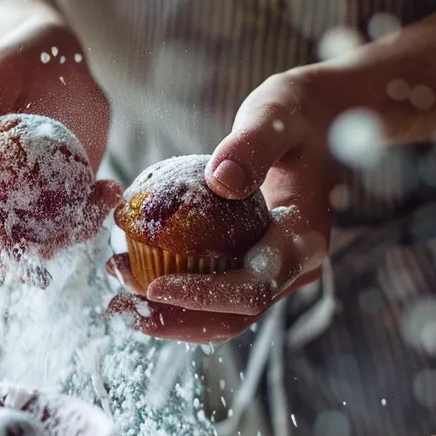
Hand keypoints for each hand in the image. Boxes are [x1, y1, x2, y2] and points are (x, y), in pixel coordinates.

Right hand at [0, 18, 121, 274]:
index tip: (12, 248)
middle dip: (33, 254)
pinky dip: (94, 214)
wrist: (57, 57)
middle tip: (67, 241)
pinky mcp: (62, 196)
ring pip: (44, 239)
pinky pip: (74, 220)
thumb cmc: (17, 59)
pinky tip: (111, 188)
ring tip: (103, 195)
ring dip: (74, 232)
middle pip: (3, 241)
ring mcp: (28, 199)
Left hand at [106, 71, 331, 341]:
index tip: (153, 287)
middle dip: (175, 320)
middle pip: (234, 316)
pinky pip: (213, 287)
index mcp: (304, 240)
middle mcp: (292, 266)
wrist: (319, 122)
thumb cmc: (295, 114)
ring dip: (168, 313)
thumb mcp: (276, 115)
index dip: (204, 295)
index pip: (253, 287)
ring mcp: (273, 269)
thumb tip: (220, 181)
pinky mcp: (252, 261)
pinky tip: (130, 269)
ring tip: (116, 293)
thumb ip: (252, 145)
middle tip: (119, 308)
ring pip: (222, 312)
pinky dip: (173, 290)